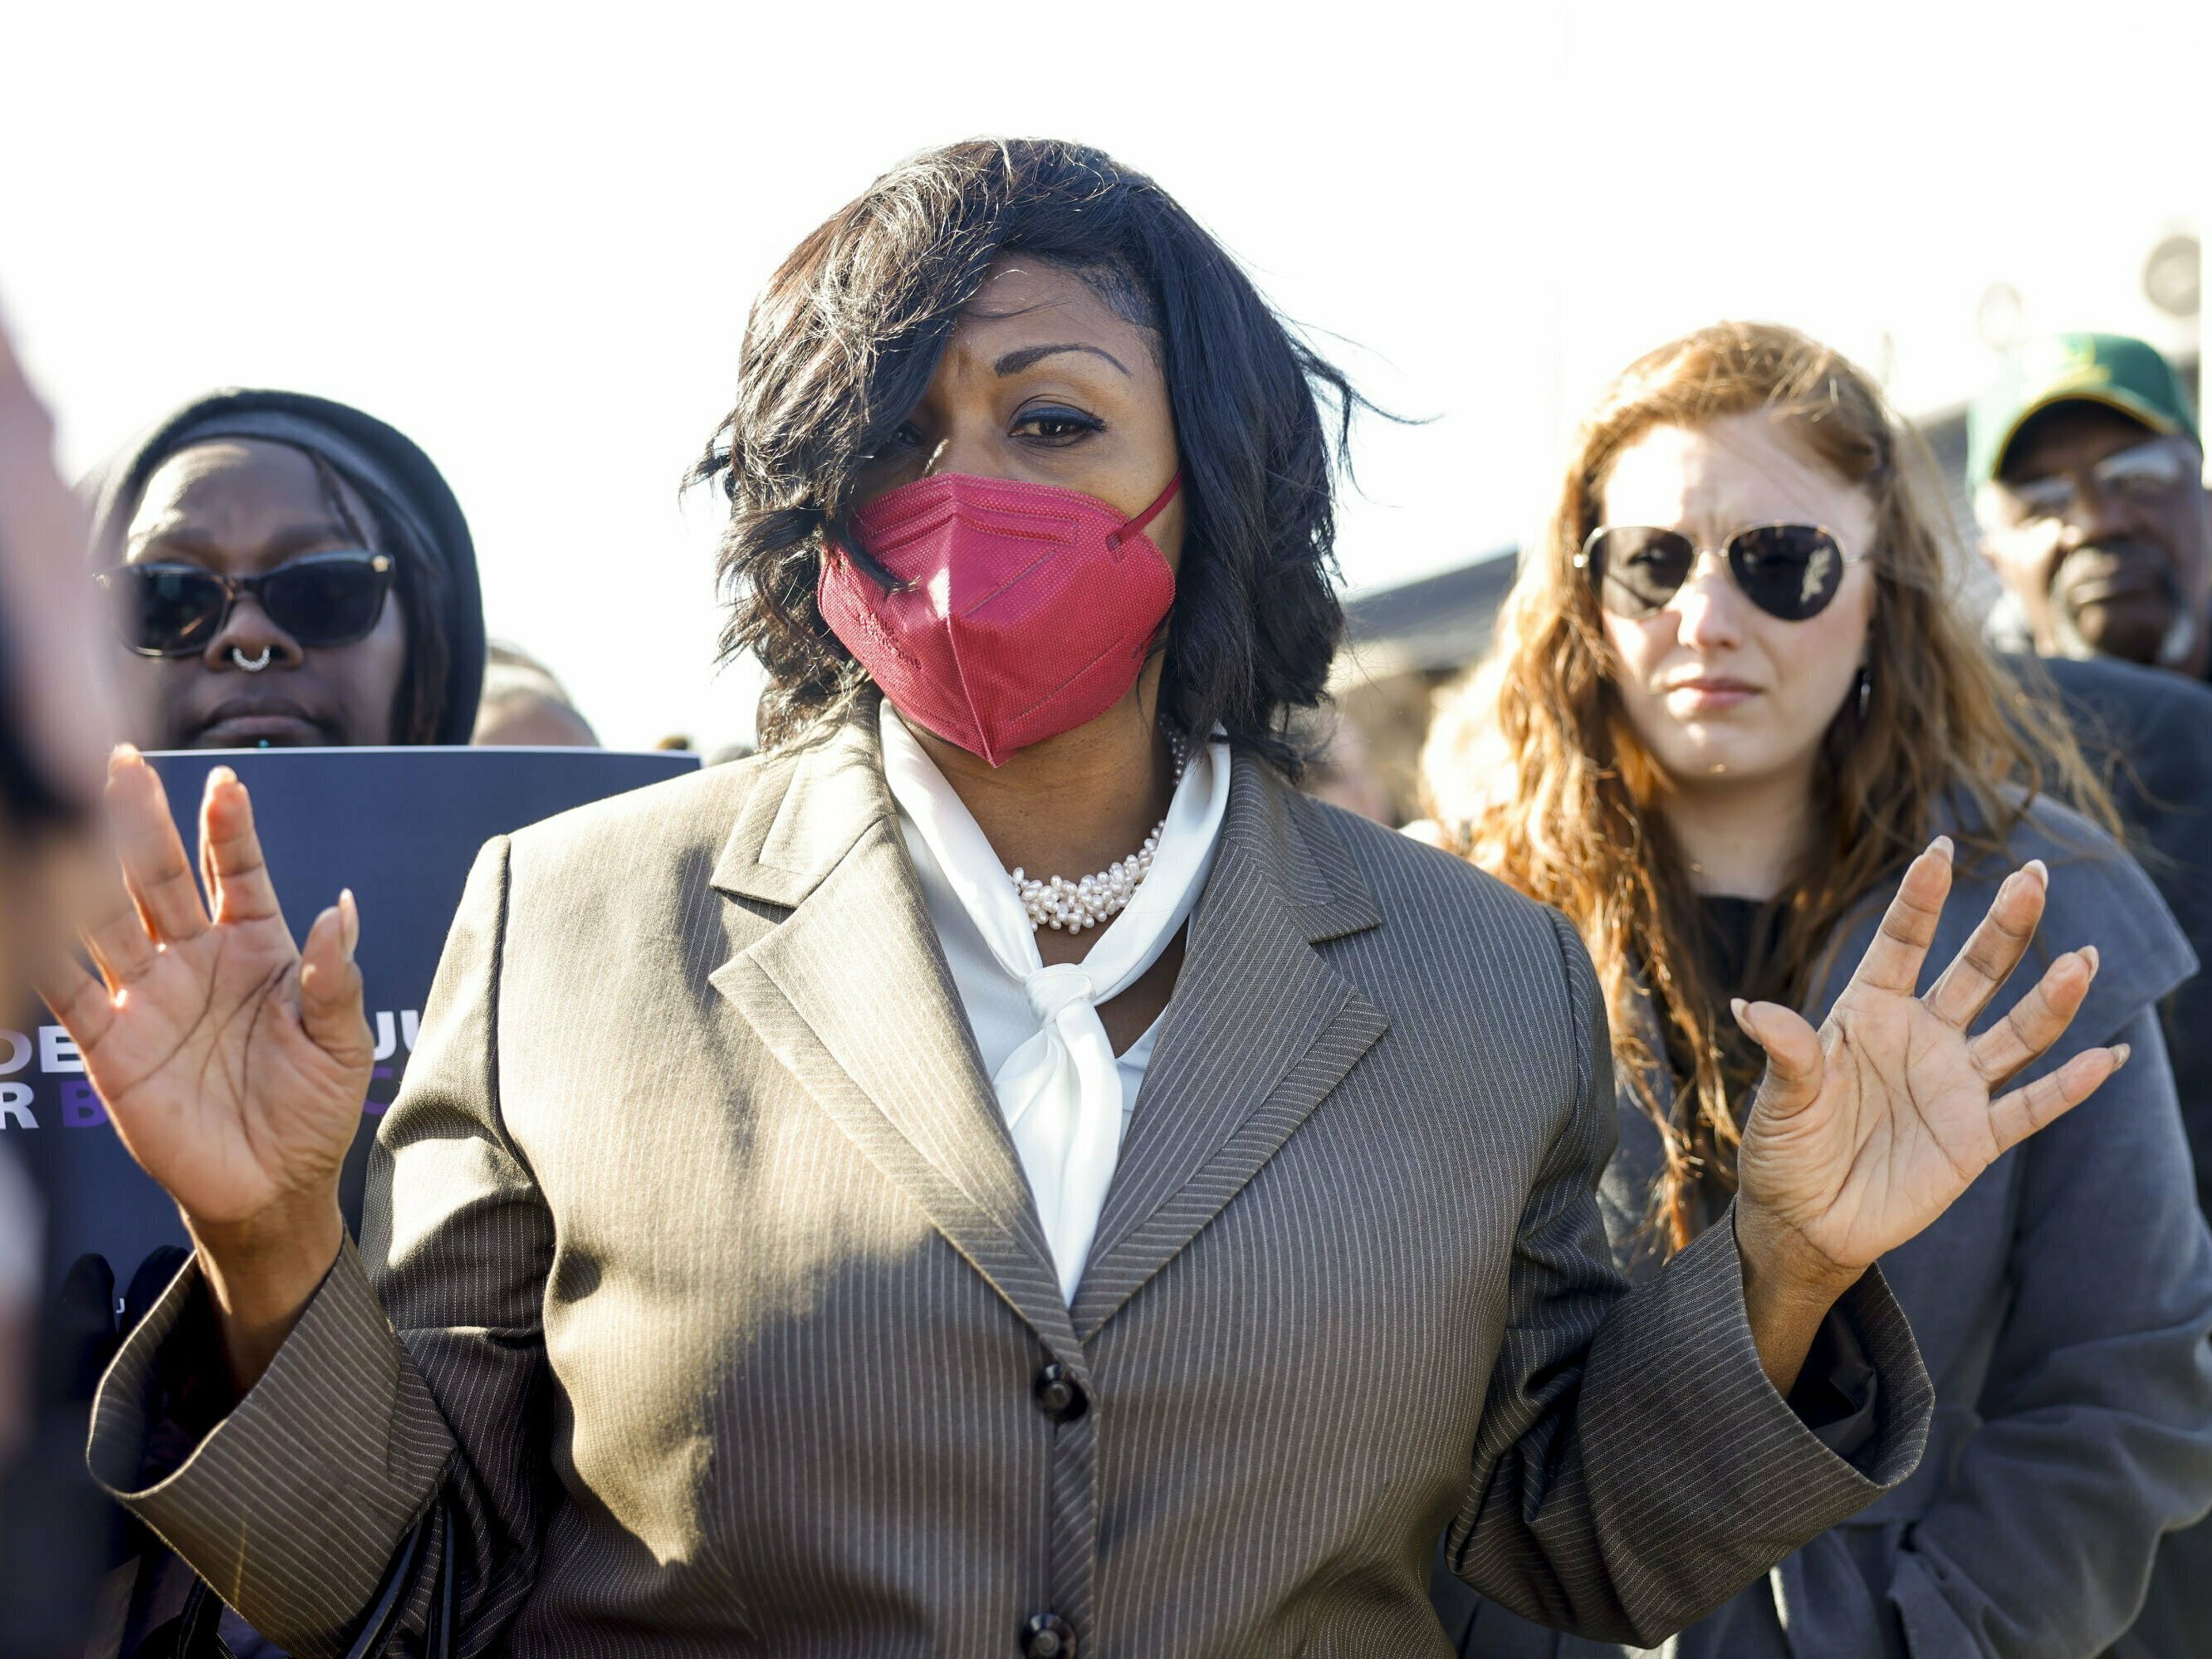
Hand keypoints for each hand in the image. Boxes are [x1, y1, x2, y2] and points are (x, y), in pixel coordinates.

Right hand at [38, 750, 369, 1378]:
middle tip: (120, 762)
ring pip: (109, 918)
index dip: (231, 829)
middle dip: (141, 820)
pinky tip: (32, 912)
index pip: (239, 871)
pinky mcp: (111, 1042)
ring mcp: (149, 995)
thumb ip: (335, 979)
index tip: (227, 784)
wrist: (273, 1187)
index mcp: (258, 947)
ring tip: (68, 814)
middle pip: (162, 877)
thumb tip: (338, 910)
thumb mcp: (341, 1044)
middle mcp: (196, 958)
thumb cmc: (313, 1109)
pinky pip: (72, 990)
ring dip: (89, 870)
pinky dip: (47, 954)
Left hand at [1734, 838, 2119, 1300]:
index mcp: (1867, 1013)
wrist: (1804, 1222)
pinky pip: (2032, 1106)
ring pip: (2016, 1031)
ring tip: (2082, 959)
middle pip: (1974, 972)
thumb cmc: (1783, 1150)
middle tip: (2036, 877)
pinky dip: (2071, 1085)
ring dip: (2051, 998)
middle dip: (2005, 927)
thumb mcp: (1779, 1101)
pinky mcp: (1975, 1137)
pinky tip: (2109, 1056)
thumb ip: (1786, 1054)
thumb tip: (1748, 1009)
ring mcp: (1954, 1084)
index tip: (1939, 848)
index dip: (1920, 899)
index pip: (1900, 944)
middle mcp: (1920, 1037)